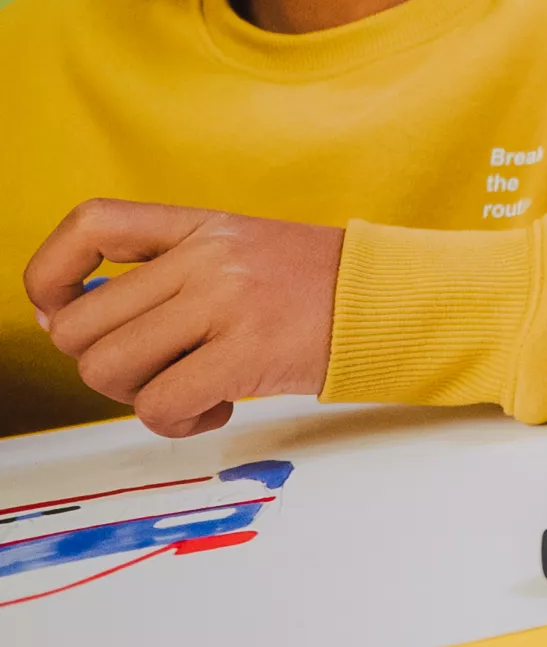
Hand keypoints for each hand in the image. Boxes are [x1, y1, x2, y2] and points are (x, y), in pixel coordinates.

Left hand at [25, 201, 341, 437]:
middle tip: (152, 370)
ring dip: (137, 396)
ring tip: (189, 389)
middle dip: (101, 364)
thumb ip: (167, 273)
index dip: (50, 275)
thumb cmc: (316, 289)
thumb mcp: (241, 252)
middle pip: (81, 325)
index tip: (60, 312)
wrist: (396, 302)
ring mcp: (226, 302)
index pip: (91, 224)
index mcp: (202, 226)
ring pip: (108, 368)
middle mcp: (207, 257)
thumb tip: (65, 321)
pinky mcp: (247, 352)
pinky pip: (159, 405)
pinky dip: (175, 422)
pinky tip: (214, 409)